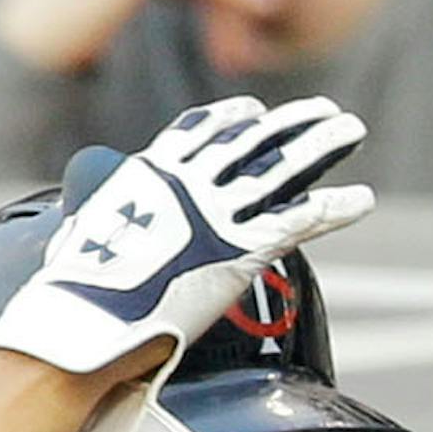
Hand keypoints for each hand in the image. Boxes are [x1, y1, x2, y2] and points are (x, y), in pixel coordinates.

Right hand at [0, 95, 372, 378]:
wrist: (87, 320)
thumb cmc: (75, 296)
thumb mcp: (79, 242)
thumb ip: (92, 227)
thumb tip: (72, 236)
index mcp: (148, 175)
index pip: (197, 133)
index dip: (229, 119)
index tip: (252, 110)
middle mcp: (187, 183)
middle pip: (250, 141)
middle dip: (290, 124)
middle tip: (323, 111)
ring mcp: (216, 213)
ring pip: (281, 168)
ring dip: (322, 146)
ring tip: (353, 130)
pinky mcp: (238, 248)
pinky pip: (297, 220)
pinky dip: (332, 208)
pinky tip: (360, 200)